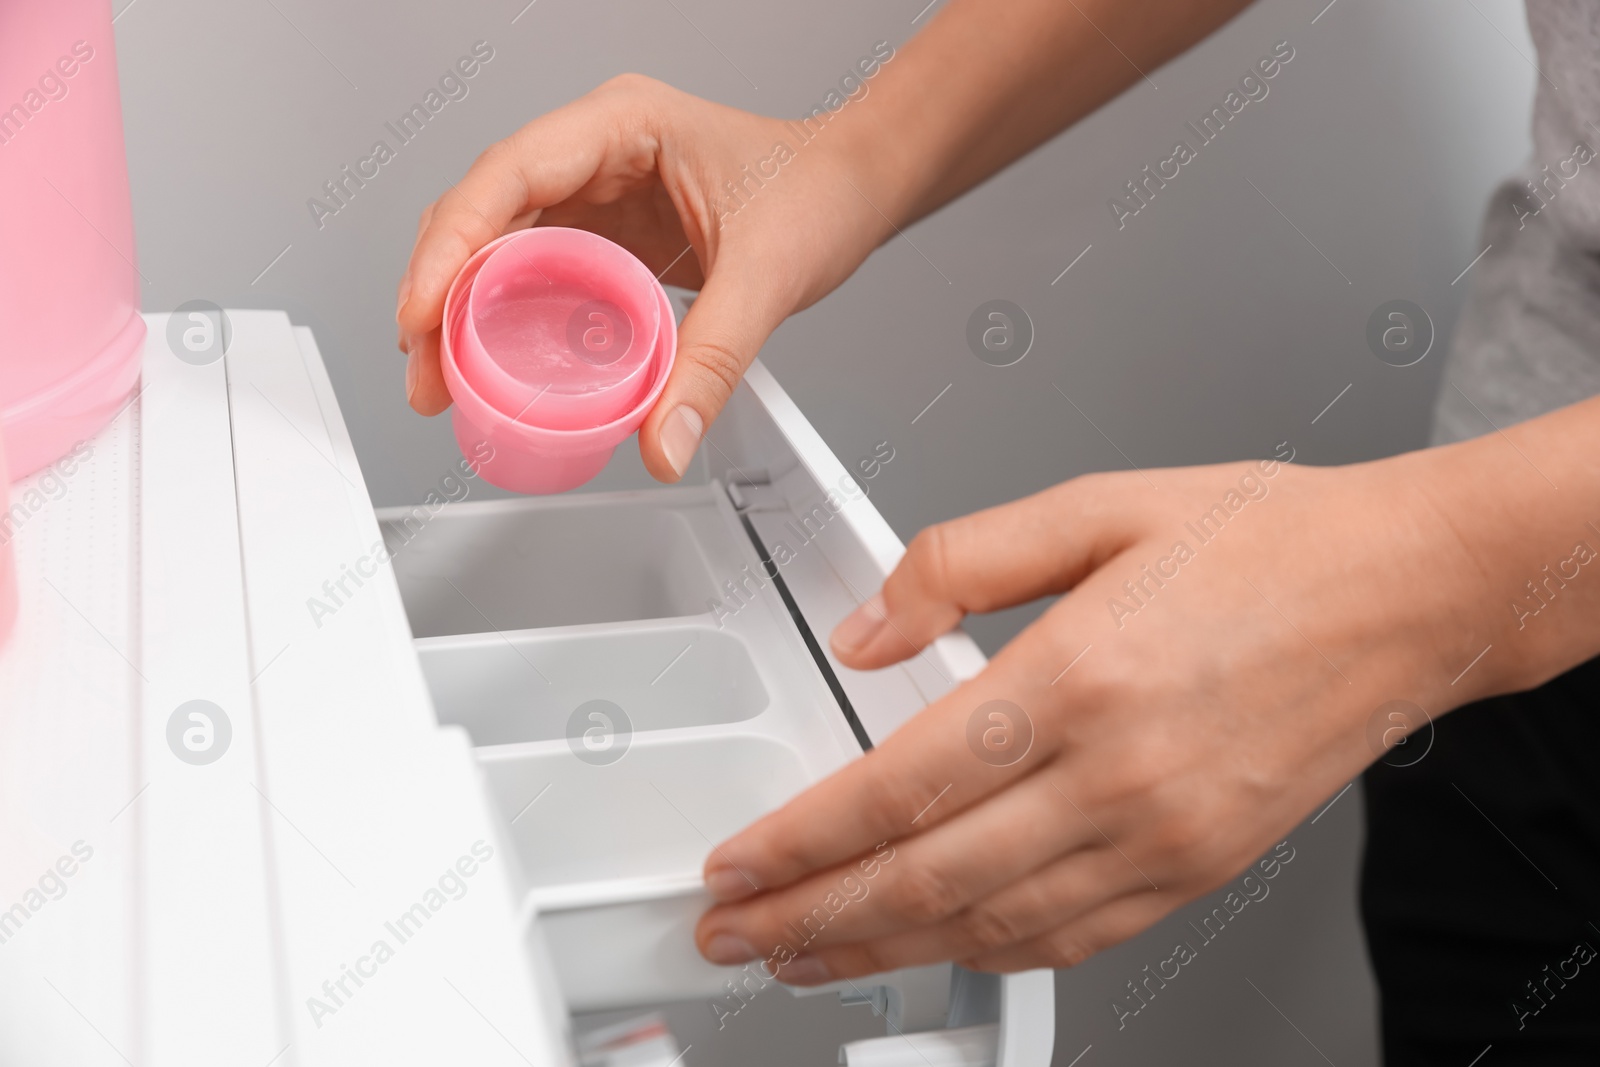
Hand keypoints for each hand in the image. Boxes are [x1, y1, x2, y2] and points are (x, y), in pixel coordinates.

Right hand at [396, 74, 890, 480]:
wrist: (859, 185)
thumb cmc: (822, 187)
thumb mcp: (768, 277)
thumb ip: (713, 364)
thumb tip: (663, 441)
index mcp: (623, 126)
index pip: (507, 176)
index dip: (451, 246)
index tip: (423, 313)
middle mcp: (597, 151)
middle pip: (483, 213)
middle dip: (439, 292)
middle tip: (425, 373)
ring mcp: (598, 190)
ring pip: (498, 243)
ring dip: (462, 310)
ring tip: (442, 381)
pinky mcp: (608, 233)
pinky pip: (536, 271)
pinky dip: (507, 317)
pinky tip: (493, 365)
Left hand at [693, 447, 1502, 980]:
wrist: (1407, 591)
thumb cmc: (1268, 541)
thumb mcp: (1096, 505)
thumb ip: (959, 563)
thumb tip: (867, 630)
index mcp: (1077, 677)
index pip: (895, 788)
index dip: (798, 840)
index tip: (738, 864)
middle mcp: (1117, 776)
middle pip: (923, 879)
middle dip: (809, 916)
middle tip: (734, 931)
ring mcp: (1162, 839)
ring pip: (987, 926)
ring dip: (880, 950)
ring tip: (805, 953)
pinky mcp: (1197, 869)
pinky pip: (1069, 937)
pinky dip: (984, 953)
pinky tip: (932, 949)